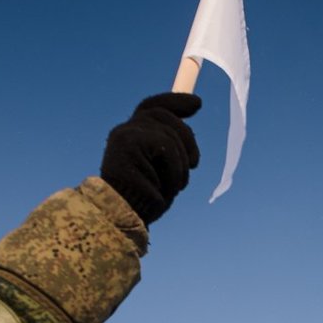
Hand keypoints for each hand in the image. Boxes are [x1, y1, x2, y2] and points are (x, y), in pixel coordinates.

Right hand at [101, 92, 201, 224]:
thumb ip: (171, 145)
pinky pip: (166, 150)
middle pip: (165, 117)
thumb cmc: (146, 197)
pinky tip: (163, 189)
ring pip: (169, 138)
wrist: (124, 220)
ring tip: (175, 186)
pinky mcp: (127, 148)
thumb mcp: (162, 168)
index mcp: (131, 135)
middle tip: (195, 163)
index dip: (175, 102)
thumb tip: (193, 117)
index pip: (152, 106)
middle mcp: (125, 131)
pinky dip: (172, 172)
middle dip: (188, 139)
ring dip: (180, 166)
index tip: (198, 104)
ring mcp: (125, 138)